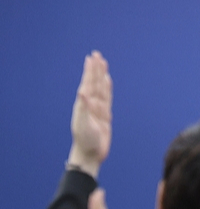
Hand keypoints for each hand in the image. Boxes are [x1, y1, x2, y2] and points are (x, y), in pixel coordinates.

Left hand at [67, 51, 112, 177]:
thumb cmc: (85, 140)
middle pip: (95, 82)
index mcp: (84, 104)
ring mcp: (98, 109)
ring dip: (101, 76)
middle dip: (95, 69)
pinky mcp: (105, 115)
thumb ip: (83, 107)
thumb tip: (82, 91)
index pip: (89, 83)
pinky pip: (107, 98)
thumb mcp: (82, 124)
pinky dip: (108, 88)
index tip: (92, 58)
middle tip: (97, 54)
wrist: (90, 154)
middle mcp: (90, 104)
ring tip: (102, 64)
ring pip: (101, 88)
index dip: (90, 71)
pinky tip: (108, 81)